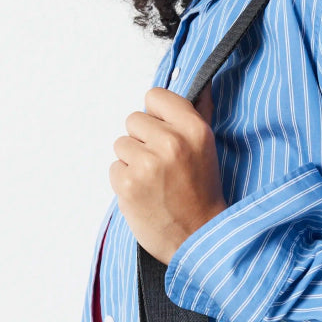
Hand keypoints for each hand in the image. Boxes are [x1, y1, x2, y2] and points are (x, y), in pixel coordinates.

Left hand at [109, 84, 227, 264]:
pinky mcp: (127, 184)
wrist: (197, 237)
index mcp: (194, 129)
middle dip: (142, 140)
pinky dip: (125, 181)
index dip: (156, 114)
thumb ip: (198, 113)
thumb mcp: (207, 147)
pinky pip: (113, 167)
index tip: (163, 132)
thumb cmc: (202, 192)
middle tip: (161, 164)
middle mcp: (171, 143)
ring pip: (121, 144)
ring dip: (132, 161)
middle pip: (133, 120)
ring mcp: (147, 164)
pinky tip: (144, 193)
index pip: (155, 96)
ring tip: (154, 180)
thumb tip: (201, 84)